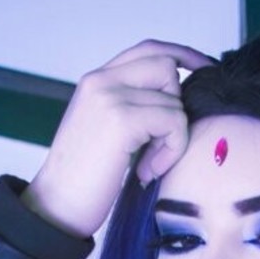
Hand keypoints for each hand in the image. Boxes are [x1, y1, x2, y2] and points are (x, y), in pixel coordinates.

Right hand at [22, 39, 213, 238]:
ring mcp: (109, 96)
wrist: (55, 208)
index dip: (182, 57)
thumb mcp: (104, 133)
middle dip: (175, 106)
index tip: (204, 72)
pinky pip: (174, 122)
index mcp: (96, 81)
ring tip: (148, 166)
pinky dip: (172, 150)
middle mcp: (101, 80)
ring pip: (173, 99)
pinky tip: (148, 172)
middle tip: (159, 145)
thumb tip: (175, 102)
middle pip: (166, 66)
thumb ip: (130, 108)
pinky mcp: (121, 119)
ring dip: (172, 138)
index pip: (148, 50)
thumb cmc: (81, 181)